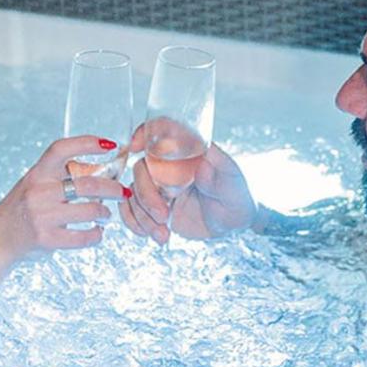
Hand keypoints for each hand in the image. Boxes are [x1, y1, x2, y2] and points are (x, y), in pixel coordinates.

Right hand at [0, 135, 127, 294]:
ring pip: (90, 210)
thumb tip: (100, 171)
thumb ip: (57, 177)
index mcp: (36, 173)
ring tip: (105, 214)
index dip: (86, 143)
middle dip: (112, 188)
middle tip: (122, 192)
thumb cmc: (22, 209)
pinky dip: (96, 235)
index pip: (61, 149)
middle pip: (87, 184)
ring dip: (104, 212)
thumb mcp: (33, 185)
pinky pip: (83, 236)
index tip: (109, 144)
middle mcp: (38, 192)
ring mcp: (42, 216)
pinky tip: (97, 232)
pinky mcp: (47, 239)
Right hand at [119, 123, 256, 243]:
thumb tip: (202, 167)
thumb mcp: (234, 188)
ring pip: (133, 192)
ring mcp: (160, 184)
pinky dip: (134, 222)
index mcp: (191, 151)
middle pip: (142, 168)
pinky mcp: (154, 203)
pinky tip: (152, 234)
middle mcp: (171, 164)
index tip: (136, 146)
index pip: (164, 132)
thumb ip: (218, 178)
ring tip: (163, 234)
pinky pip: (131, 208)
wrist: (232, 223)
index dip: (146, 133)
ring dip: (142, 215)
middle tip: (163, 215)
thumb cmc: (236, 198)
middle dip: (146, 194)